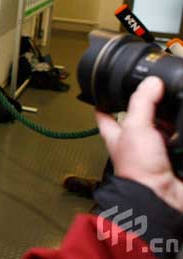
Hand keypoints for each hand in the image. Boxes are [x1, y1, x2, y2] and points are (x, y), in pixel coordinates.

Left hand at [95, 76, 182, 212]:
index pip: (104, 114)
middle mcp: (133, 142)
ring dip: (168, 122)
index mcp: (116, 134)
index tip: (104, 89)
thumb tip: (151, 81)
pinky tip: (181, 133)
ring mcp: (152, 151)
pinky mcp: (171, 159)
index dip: (103, 101)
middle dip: (148, 107)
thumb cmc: (137, 169)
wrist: (161, 197)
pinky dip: (180, 136)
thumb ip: (142, 103)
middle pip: (138, 119)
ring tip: (175, 106)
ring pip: (161, 130)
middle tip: (156, 91)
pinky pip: (177, 141)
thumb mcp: (135, 127)